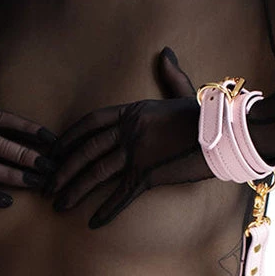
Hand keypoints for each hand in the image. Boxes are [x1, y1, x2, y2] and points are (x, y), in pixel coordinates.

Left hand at [45, 47, 209, 227]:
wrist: (226, 132)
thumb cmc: (208, 115)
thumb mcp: (185, 92)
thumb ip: (171, 76)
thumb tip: (166, 52)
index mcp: (133, 111)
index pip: (91, 122)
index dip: (69, 137)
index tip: (54, 151)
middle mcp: (130, 130)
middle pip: (87, 151)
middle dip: (63, 170)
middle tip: (47, 186)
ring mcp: (137, 152)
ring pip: (97, 174)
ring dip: (75, 191)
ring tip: (58, 205)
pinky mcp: (148, 174)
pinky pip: (121, 195)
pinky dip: (106, 210)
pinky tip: (93, 223)